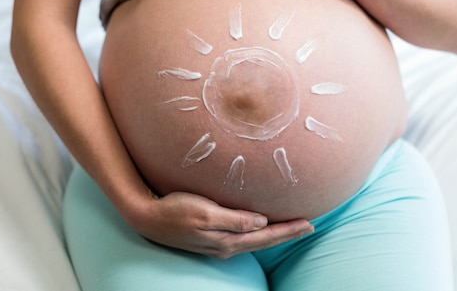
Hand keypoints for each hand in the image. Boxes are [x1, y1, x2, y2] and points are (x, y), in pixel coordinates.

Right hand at [125, 190, 313, 258]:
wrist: (148, 218)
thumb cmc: (175, 210)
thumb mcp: (205, 213)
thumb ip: (234, 219)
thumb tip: (261, 222)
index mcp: (227, 240)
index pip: (266, 236)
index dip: (288, 230)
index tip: (308, 223)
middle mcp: (226, 246)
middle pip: (264, 240)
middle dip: (287, 233)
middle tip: (309, 226)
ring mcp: (218, 245)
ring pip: (255, 240)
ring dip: (275, 234)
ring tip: (291, 228)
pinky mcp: (211, 239)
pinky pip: (243, 238)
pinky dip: (258, 233)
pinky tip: (262, 228)